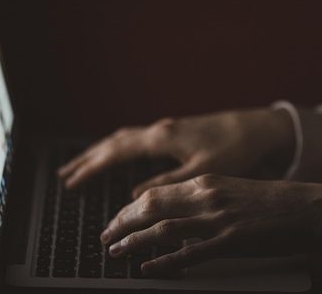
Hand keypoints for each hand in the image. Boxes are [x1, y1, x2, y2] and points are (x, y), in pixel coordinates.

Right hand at [57, 107, 295, 196]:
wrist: (257, 127)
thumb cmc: (235, 149)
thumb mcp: (203, 171)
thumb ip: (169, 184)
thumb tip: (135, 195)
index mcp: (162, 139)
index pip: (116, 153)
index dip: (92, 168)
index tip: (71, 183)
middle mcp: (160, 130)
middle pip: (114, 143)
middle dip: (88, 159)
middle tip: (64, 175)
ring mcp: (167, 129)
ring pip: (124, 138)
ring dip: (101, 152)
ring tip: (82, 165)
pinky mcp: (175, 132)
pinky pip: (136, 138)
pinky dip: (119, 147)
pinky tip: (118, 155)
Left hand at [101, 175, 321, 276]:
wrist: (308, 208)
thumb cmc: (274, 203)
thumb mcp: (234, 192)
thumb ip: (205, 200)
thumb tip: (176, 215)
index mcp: (208, 182)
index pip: (155, 192)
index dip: (129, 208)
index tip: (116, 220)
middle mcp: (207, 196)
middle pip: (150, 207)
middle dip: (122, 222)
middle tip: (106, 237)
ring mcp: (217, 219)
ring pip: (162, 229)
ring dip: (133, 241)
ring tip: (116, 252)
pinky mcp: (230, 241)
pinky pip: (188, 253)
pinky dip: (163, 261)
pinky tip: (148, 268)